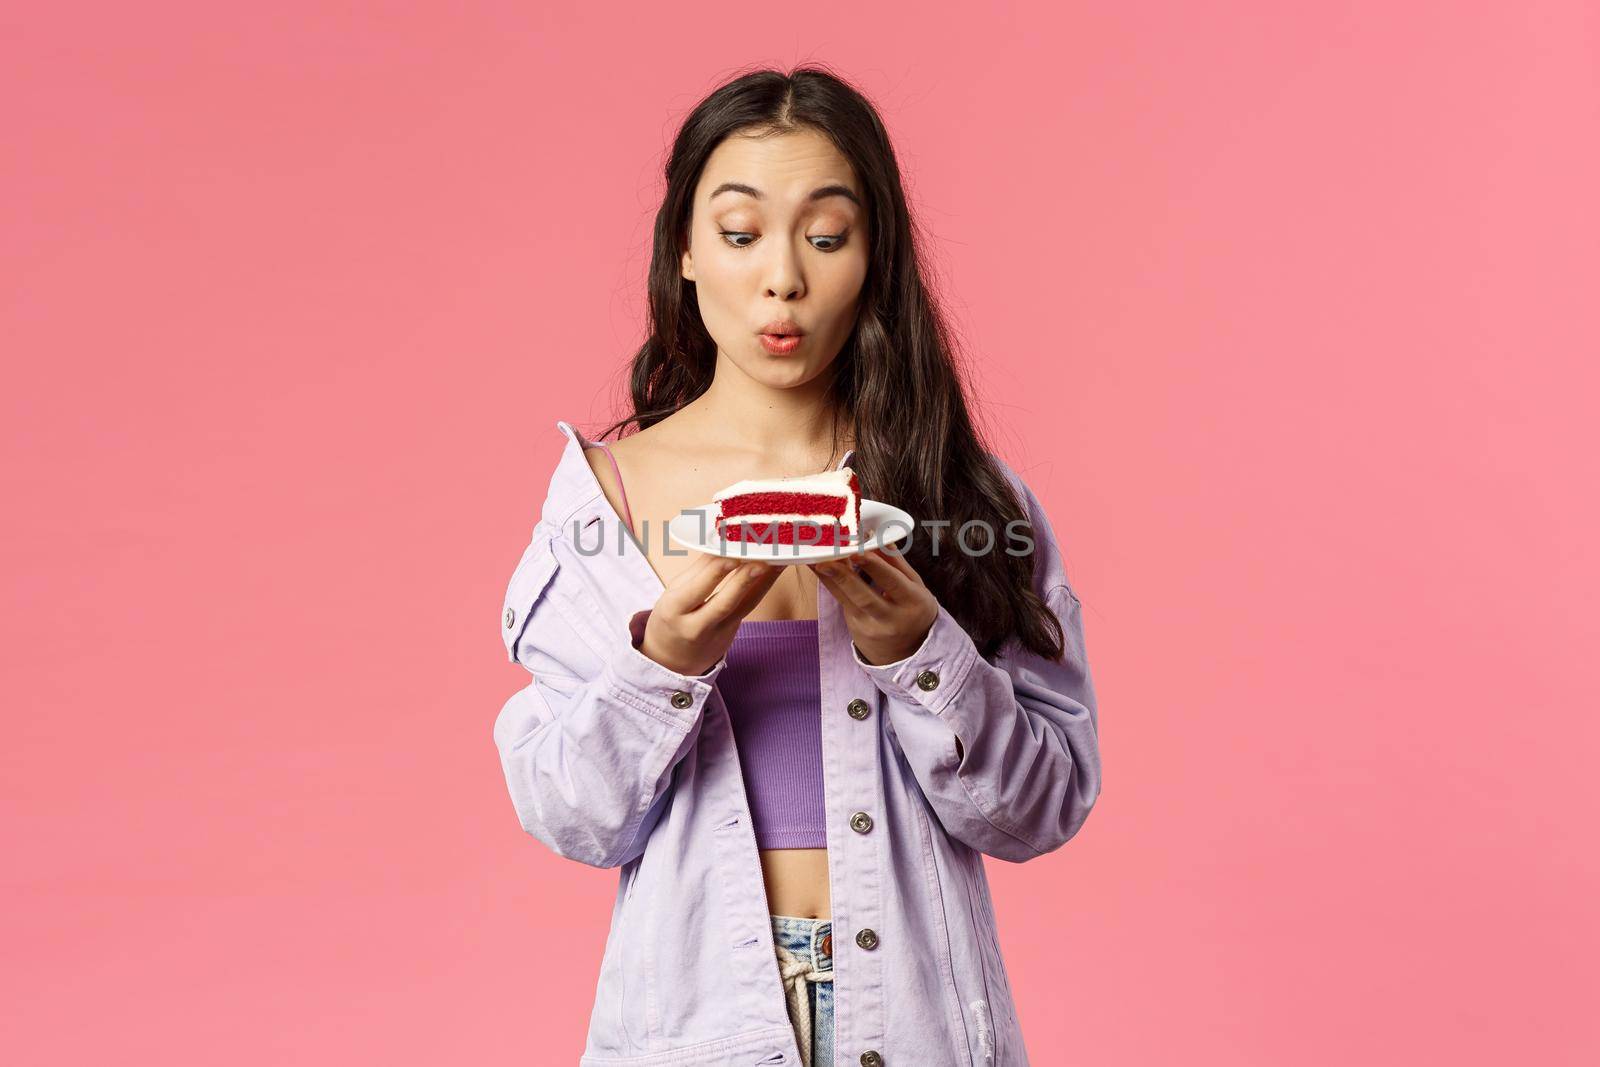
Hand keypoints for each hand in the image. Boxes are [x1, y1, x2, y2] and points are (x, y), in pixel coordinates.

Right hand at [638, 553, 783, 675]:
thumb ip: (698, 570)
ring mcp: (718, 633)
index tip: (732, 554)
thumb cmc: (672, 617)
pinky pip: (750, 607)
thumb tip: (721, 543)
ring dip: (763, 582)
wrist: (673, 659)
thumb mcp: (673, 593)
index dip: (715, 572)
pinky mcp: (734, 633)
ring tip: (778, 561)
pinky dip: (763, 587)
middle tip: (761, 559)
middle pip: (723, 602)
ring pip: (744, 606)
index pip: (696, 590)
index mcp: (674, 611)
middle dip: (744, 580)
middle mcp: (697, 626)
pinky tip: (775, 571)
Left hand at [808, 547, 938, 665]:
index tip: (858, 552)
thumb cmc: (913, 608)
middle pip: (865, 597)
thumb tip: (877, 538)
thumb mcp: (915, 586)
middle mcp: (891, 618)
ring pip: (847, 600)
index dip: (875, 567)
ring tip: (814, 560)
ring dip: (830, 578)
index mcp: (912, 602)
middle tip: (826, 560)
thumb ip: (896, 563)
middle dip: (844, 577)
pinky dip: (830, 583)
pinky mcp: (855, 628)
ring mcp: (870, 626)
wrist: (908, 650)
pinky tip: (819, 568)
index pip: (892, 583)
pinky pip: (842, 602)